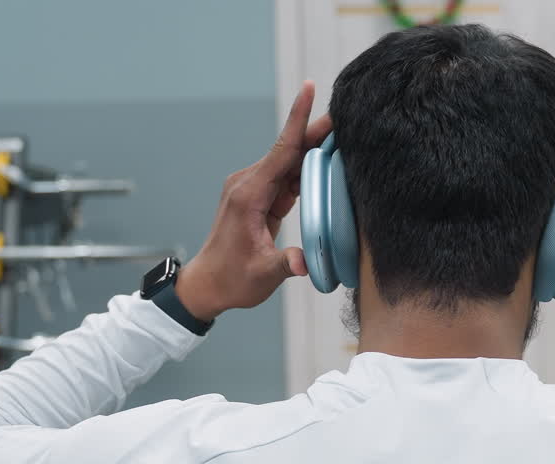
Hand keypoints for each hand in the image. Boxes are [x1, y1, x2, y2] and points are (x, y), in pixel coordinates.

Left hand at [177, 81, 332, 319]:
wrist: (209, 284)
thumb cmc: (232, 279)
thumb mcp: (262, 274)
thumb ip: (286, 264)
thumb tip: (306, 264)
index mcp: (248, 195)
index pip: (281, 150)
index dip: (298, 119)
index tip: (308, 88)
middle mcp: (249, 184)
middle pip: (289, 150)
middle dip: (315, 131)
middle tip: (346, 115)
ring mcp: (254, 189)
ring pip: (290, 162)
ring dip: (315, 150)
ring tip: (344, 138)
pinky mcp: (260, 198)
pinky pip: (288, 178)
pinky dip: (307, 171)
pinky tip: (328, 165)